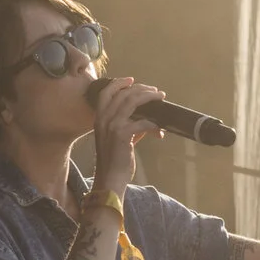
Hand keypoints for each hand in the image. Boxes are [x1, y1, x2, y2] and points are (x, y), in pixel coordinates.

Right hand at [89, 75, 164, 193]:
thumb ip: (131, 127)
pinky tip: (160, 130)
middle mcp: (103, 118)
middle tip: (156, 92)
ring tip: (160, 98)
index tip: (132, 80)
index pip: (106, 92)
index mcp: (99, 118)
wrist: (110, 179)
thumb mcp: (119, 140)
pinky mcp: (122, 134)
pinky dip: (154, 125)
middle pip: (124, 94)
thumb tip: (148, 121)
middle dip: (142, 89)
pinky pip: (143, 122)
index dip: (119, 83)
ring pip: (133, 102)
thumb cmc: (115, 162)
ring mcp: (112, 125)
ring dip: (149, 98)